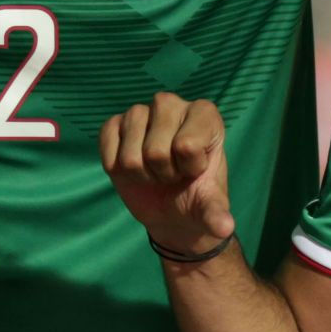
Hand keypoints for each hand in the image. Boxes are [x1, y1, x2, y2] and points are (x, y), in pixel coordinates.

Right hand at [100, 92, 234, 256]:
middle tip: (172, 174)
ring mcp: (140, 111)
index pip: (187, 145)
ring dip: (141, 174)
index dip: (188, 168)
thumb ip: (216, 214)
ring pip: (130, 155)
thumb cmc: (196, 197)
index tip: (194, 170)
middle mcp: (171, 104)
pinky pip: (107, 146)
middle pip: (155, 151)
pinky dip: (116, 168)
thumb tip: (223, 228)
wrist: (172, 209)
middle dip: (163, 174)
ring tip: (154, 171)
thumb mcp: (210, 206)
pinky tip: (134, 167)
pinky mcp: (114, 123)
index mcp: (204, 113)